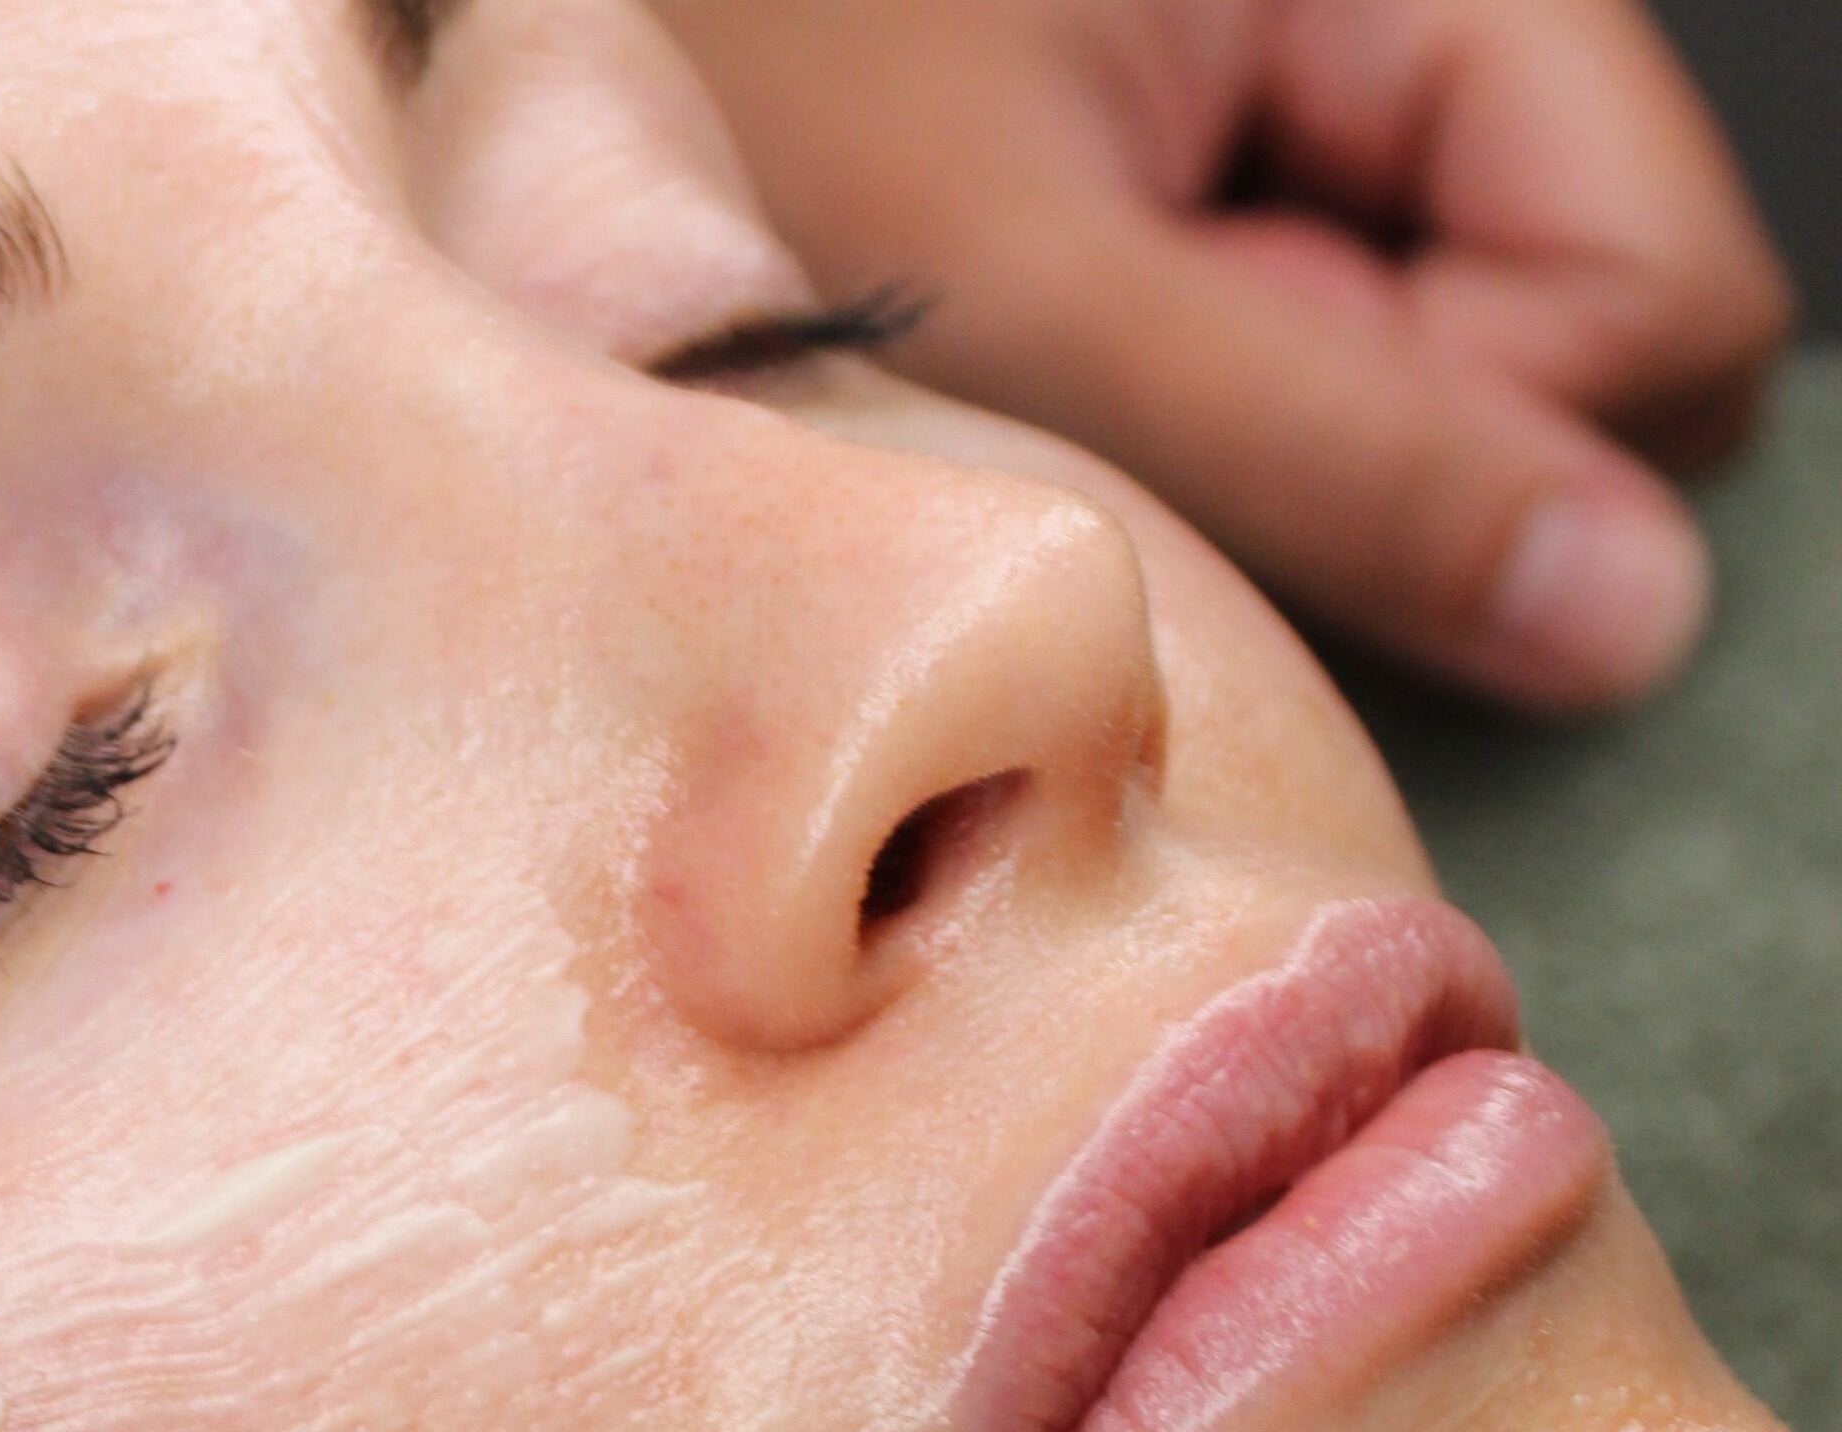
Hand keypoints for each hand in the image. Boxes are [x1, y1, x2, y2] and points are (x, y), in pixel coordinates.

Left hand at [654, 0, 1794, 710]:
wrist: (535, 39)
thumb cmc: (733, 80)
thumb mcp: (1037, 286)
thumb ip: (1342, 447)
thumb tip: (1625, 612)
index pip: (1657, 292)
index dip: (1496, 443)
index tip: (1251, 474)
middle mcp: (1377, 29)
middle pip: (1564, 330)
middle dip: (1375, 436)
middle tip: (1123, 420)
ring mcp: (1289, 110)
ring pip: (1422, 362)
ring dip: (1261, 435)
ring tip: (1047, 379)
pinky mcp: (1186, 180)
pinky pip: (1283, 349)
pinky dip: (1182, 408)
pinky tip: (1036, 374)